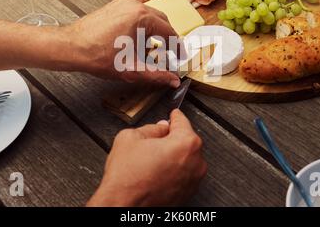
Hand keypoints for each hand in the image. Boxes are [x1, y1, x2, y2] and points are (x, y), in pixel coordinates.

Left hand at [65, 0, 180, 87]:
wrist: (71, 47)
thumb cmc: (96, 55)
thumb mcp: (132, 68)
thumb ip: (157, 75)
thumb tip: (173, 80)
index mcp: (142, 17)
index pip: (169, 32)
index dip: (178, 47)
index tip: (180, 56)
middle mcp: (135, 5)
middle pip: (162, 21)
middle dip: (168, 39)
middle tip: (170, 55)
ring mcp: (124, 3)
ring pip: (150, 17)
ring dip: (155, 32)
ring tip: (153, 51)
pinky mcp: (116, 6)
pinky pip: (138, 14)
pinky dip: (143, 27)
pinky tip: (138, 42)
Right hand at [87, 110, 206, 206]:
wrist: (123, 205)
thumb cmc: (127, 177)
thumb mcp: (131, 138)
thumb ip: (151, 128)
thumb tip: (160, 128)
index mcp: (186, 144)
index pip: (182, 122)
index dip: (174, 116)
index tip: (173, 114)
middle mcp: (196, 162)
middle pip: (186, 140)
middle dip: (172, 138)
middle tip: (154, 140)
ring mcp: (193, 180)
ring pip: (185, 158)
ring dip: (173, 155)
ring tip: (151, 160)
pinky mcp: (188, 193)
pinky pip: (183, 174)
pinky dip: (173, 170)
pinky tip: (156, 172)